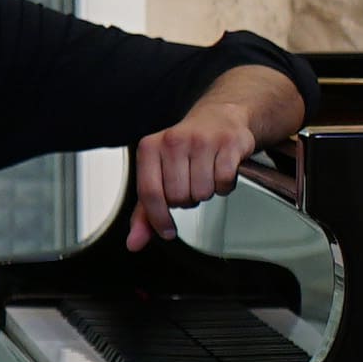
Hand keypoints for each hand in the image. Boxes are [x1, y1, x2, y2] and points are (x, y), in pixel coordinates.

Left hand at [127, 90, 268, 248]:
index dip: (159, 218)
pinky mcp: (228, 143)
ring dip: (206, 193)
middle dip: (187, 200)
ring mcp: (202, 140)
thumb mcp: (158, 175)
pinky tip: (220, 172)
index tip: (167, 231)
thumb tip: (134, 243)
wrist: (219, 118)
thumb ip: (144, 212)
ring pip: (202, 192)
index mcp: (150, 147)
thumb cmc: (185, 150)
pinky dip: (224, 186)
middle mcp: (173, 140)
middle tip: (190, 186)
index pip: (150, 193)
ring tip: (205, 177)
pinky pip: (224, 183)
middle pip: (178, 197)